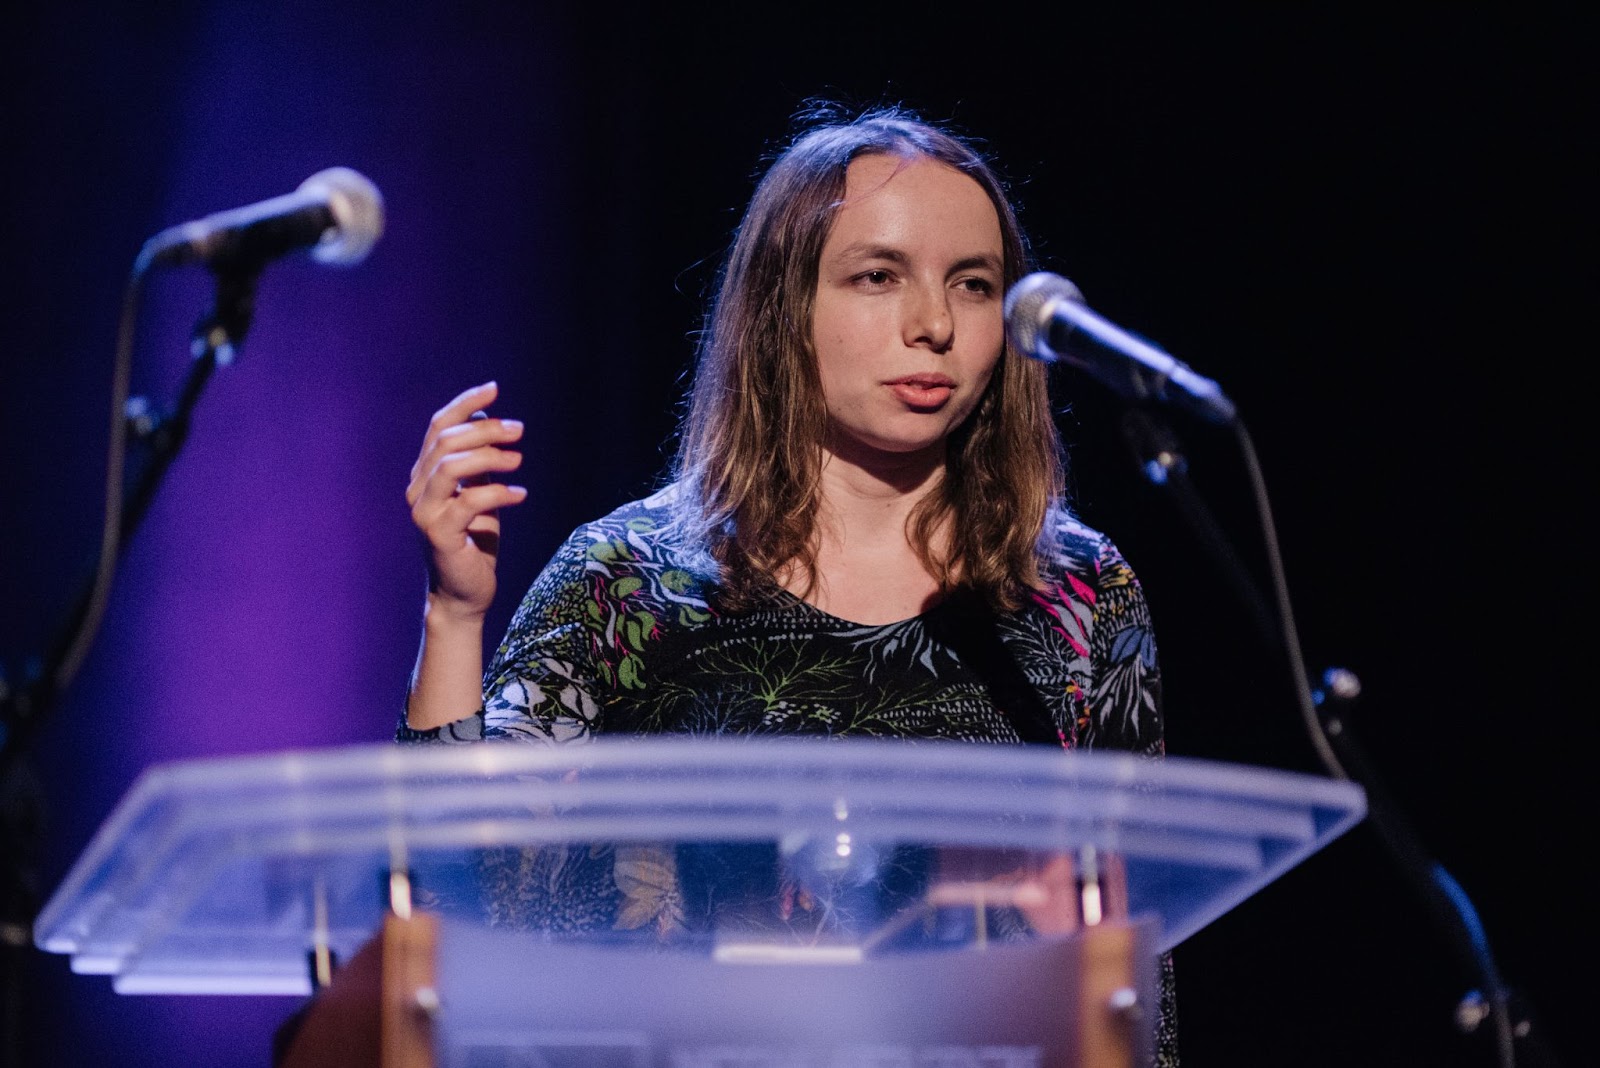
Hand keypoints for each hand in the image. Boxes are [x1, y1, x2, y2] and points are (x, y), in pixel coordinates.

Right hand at [406, 381, 526, 620]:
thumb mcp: (479, 495)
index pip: (438, 427)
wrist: (464, 593)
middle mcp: (418, 490)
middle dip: (485, 429)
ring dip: (490, 457)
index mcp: (425, 475)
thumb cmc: (473, 542)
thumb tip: (491, 423)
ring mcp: (425, 512)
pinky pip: (469, 502)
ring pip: (450, 466)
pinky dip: (498, 493)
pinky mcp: (439, 535)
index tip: (494, 389)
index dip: (465, 404)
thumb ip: (479, 464)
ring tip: (518, 461)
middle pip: (446, 441)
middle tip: (519, 430)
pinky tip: (520, 495)